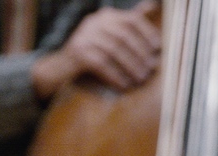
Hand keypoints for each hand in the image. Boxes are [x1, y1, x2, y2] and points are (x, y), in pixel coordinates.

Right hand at [31, 1, 161, 99]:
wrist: (59, 70)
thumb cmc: (91, 56)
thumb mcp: (110, 38)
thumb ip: (128, 26)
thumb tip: (152, 5)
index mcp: (105, 17)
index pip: (131, 19)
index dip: (147, 33)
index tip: (158, 48)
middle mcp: (94, 22)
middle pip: (124, 35)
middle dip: (140, 53)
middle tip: (151, 69)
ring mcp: (84, 36)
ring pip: (114, 50)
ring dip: (131, 66)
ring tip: (140, 79)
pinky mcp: (77, 53)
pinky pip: (101, 64)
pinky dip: (115, 76)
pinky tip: (124, 85)